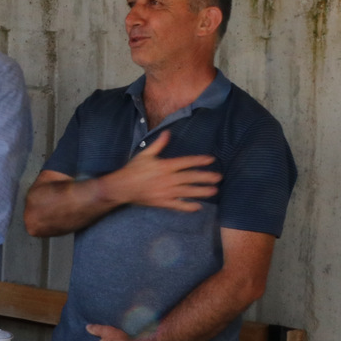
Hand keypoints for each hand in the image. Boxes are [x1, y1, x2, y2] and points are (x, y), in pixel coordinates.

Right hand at [104, 131, 220, 211]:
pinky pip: (178, 205)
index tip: (211, 159)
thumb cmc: (133, 169)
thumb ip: (158, 145)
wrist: (122, 187)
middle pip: (190, 177)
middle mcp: (167, 179)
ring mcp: (165, 192)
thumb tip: (167, 133)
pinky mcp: (162, 202)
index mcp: (164, 166)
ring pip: (187, 192)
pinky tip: (198, 206)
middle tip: (218, 177)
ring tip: (214, 191)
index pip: (185, 162)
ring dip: (201, 191)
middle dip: (205, 177)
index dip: (199, 160)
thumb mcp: (145, 154)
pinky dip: (188, 207)